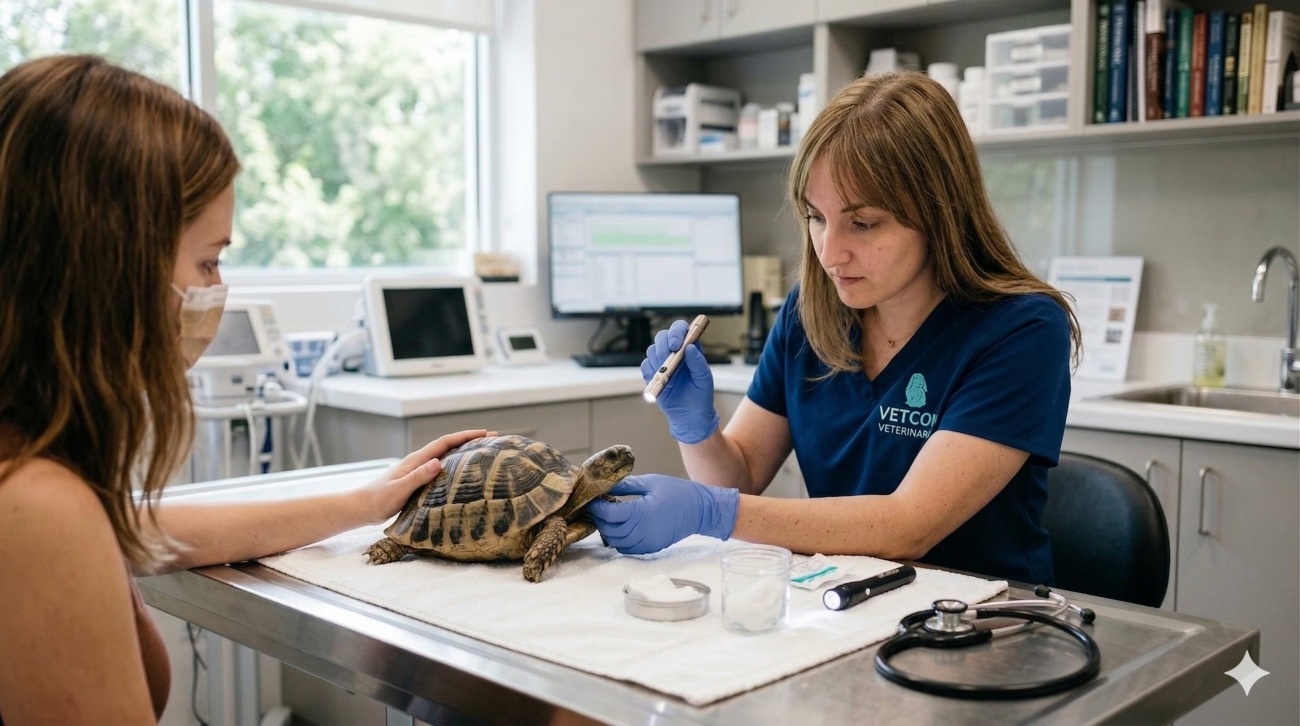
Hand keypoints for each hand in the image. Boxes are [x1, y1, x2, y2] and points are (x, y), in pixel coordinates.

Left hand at [357, 428, 491, 523]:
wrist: (362, 507)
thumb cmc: (379, 500)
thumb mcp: (400, 489)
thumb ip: (418, 476)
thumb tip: (438, 462)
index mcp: (417, 460)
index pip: (445, 443)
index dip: (465, 436)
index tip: (484, 433)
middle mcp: (419, 462)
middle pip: (449, 446)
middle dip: (470, 441)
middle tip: (492, 440)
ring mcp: (418, 470)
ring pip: (446, 457)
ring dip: (464, 452)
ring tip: (483, 454)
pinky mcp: (418, 481)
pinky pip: (442, 469)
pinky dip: (455, 466)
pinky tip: (462, 474)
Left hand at [586, 474, 738, 554]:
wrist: (701, 510)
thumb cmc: (678, 492)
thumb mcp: (650, 482)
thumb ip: (625, 485)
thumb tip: (604, 486)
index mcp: (642, 513)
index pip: (609, 514)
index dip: (597, 507)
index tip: (593, 498)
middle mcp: (643, 532)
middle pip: (609, 530)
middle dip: (600, 518)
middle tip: (598, 505)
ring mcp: (647, 543)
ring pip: (616, 542)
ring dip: (608, 530)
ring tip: (608, 515)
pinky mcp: (651, 548)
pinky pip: (627, 548)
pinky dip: (618, 539)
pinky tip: (620, 526)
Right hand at [642, 319, 719, 443]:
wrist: (689, 416)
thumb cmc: (700, 396)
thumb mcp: (704, 379)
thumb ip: (698, 363)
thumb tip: (690, 347)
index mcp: (689, 349)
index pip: (681, 329)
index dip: (676, 332)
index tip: (676, 344)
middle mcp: (675, 352)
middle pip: (662, 336)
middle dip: (664, 345)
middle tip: (668, 358)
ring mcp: (662, 362)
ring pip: (652, 349)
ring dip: (657, 360)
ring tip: (667, 375)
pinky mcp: (652, 373)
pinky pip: (645, 365)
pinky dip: (650, 372)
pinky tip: (660, 382)